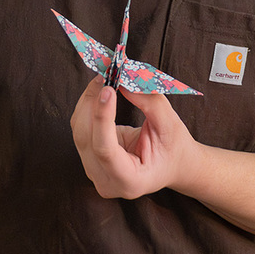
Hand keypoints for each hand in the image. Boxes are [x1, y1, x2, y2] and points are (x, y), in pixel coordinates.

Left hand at [70, 75, 199, 199]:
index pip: (105, 150)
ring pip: (79, 130)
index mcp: (129, 181)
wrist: (174, 164)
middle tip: (106, 72)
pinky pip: (81, 127)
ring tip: (105, 76)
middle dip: (93, 102)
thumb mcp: (170, 124)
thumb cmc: (175, 147)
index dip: (102, 118)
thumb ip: (148, 102)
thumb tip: (122, 79)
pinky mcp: (89, 157)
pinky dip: (89, 104)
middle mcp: (106, 181)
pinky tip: (101, 89)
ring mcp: (94, 171)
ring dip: (89, 99)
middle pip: (86, 138)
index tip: (107, 89)